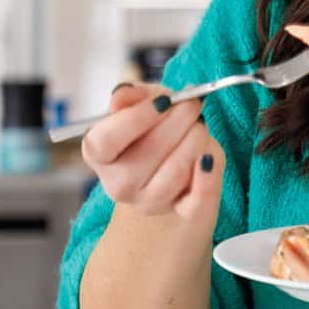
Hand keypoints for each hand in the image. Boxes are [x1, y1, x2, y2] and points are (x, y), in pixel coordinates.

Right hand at [81, 81, 221, 222]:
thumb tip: (123, 95)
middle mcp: (118, 184)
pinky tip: (208, 158)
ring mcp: (149, 203)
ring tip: (200, 126)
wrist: (171, 168)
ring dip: (195, 141)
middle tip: (192, 104)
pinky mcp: (182, 214)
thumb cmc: (153, 130)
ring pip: (174, 173)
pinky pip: (197, 202)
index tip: (164, 100)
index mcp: (99, 154)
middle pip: (146, 153)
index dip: (136, 118)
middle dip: (178, 121)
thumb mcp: (141, 104)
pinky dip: (208, 179)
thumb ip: (132, 95)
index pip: (106, 140)